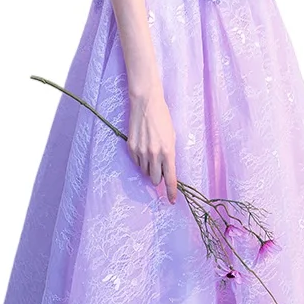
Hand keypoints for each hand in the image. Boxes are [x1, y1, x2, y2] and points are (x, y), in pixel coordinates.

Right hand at [127, 80, 177, 203]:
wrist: (146, 103)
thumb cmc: (163, 118)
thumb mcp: (172, 136)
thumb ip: (170, 154)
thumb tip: (167, 170)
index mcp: (168, 151)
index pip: (170, 178)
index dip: (171, 192)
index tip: (172, 200)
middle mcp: (154, 154)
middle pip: (156, 179)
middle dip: (159, 177)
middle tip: (160, 167)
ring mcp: (141, 152)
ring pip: (145, 172)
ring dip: (149, 168)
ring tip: (151, 152)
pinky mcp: (131, 148)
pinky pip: (137, 163)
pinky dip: (141, 160)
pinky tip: (143, 147)